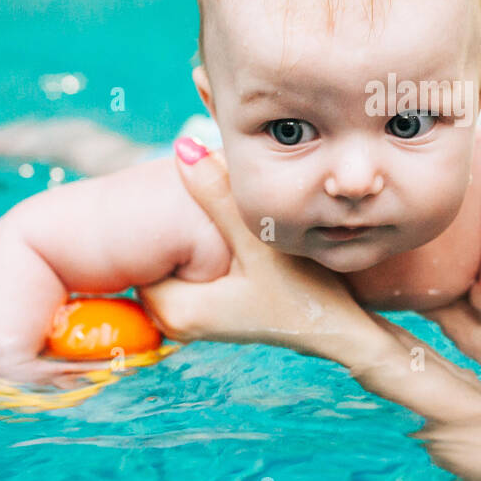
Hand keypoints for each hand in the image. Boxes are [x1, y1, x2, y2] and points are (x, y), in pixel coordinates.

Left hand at [138, 142, 389, 365]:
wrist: (342, 333)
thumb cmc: (305, 294)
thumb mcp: (257, 240)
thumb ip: (217, 195)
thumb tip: (182, 147)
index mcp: (172, 310)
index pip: (137, 250)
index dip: (155, 215)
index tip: (173, 186)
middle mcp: (172, 321)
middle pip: (155, 252)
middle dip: (172, 221)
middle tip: (194, 181)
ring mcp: (191, 317)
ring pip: (175, 257)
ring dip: (189, 232)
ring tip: (210, 198)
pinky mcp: (209, 311)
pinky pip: (190, 267)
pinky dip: (202, 246)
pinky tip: (224, 223)